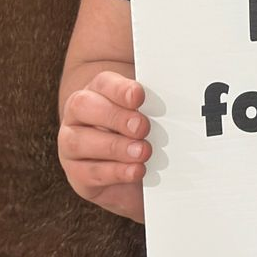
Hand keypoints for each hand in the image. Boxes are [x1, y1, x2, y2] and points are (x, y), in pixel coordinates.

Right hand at [57, 68, 150, 223]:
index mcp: (98, 92)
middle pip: (83, 106)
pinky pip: (88, 172)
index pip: (103, 83)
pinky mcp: (77, 173)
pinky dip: (114, 172)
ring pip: (79, 140)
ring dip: (114, 147)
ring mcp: (71, 144)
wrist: (132, 173)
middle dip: (115, 117)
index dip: (119, 89)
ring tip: (143, 153)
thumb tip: (185, 94)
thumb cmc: (144, 136)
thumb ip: (158, 105)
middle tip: (143, 127)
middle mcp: (79, 115)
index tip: (139, 96)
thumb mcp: (153, 116)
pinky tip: (136, 171)